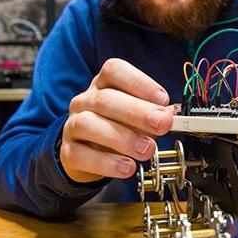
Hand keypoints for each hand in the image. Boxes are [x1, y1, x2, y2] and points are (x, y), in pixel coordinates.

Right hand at [59, 58, 173, 182]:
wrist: (89, 154)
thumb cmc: (118, 127)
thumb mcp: (137, 116)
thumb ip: (153, 114)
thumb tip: (168, 116)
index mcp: (104, 84)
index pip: (114, 70)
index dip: (140, 82)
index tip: (163, 99)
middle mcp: (85, 101)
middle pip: (105, 99)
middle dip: (137, 112)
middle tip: (162, 125)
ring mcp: (73, 125)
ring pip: (88, 124)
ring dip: (122, 138)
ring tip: (147, 150)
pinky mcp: (68, 152)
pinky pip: (81, 155)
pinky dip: (107, 163)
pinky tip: (127, 167)